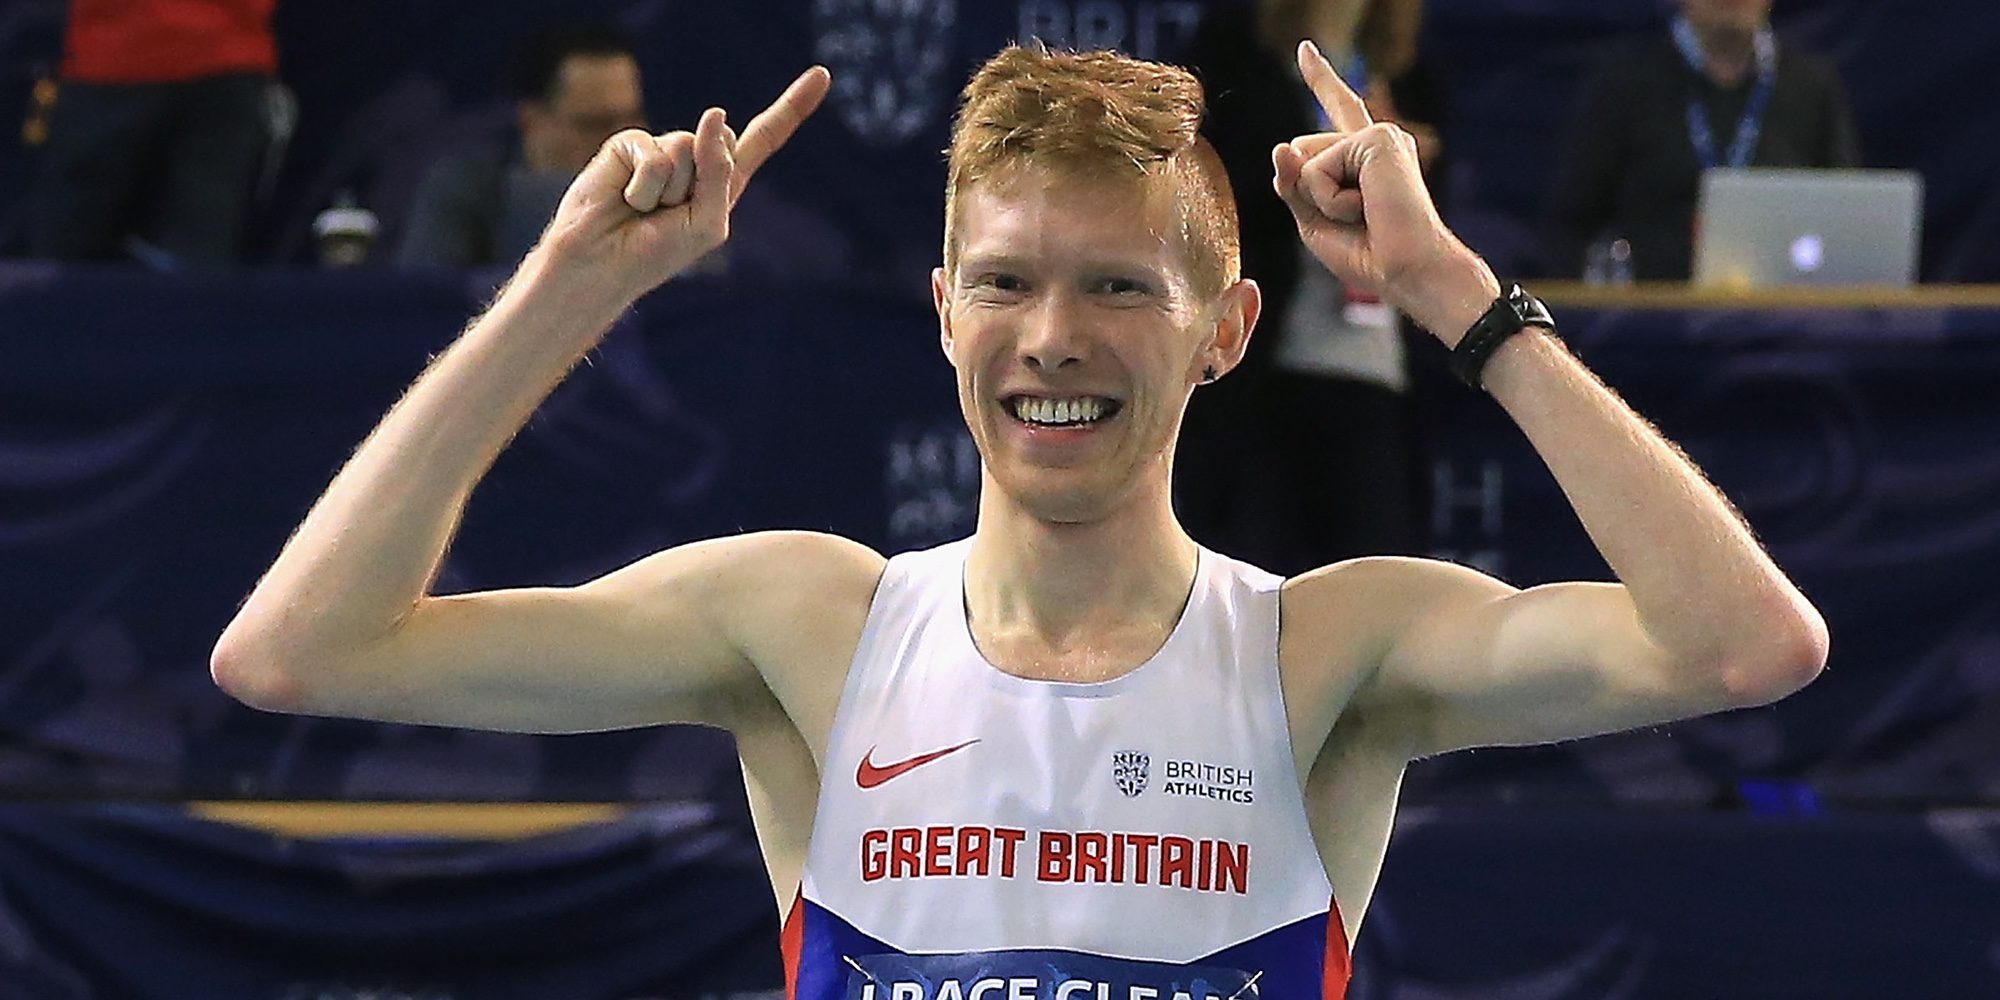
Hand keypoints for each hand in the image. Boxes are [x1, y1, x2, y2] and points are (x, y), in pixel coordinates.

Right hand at [540, 67, 831, 301]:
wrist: (601, 264)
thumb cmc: (656, 252)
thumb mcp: (707, 222)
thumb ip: (720, 172)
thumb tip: (715, 113)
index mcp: (724, 180)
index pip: (764, 138)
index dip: (792, 108)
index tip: (822, 76)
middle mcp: (697, 159)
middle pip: (727, 142)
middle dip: (705, 180)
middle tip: (672, 214)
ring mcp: (664, 148)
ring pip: (689, 147)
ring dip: (670, 190)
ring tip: (646, 210)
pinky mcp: (631, 144)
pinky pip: (655, 154)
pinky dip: (644, 187)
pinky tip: (627, 200)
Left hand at [1272, 42, 1496, 342]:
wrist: (1407, 271)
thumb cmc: (1369, 254)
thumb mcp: (1314, 221)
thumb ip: (1292, 186)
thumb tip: (1280, 145)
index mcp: (1365, 156)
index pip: (1337, 109)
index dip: (1321, 77)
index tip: (1305, 48)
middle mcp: (1375, 140)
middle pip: (1298, 153)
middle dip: (1307, 195)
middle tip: (1355, 220)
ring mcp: (1379, 136)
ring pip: (1304, 161)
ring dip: (1319, 200)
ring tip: (1364, 215)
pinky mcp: (1378, 139)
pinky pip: (1315, 170)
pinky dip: (1329, 200)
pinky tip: (1366, 209)